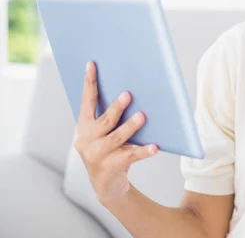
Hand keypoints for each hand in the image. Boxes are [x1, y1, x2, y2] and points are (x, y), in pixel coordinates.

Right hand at [74, 61, 157, 204]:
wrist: (107, 185)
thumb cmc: (111, 151)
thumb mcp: (106, 133)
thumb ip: (112, 117)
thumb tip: (134, 92)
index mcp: (85, 126)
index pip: (87, 101)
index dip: (89, 82)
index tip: (92, 64)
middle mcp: (87, 140)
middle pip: (104, 120)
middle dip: (116, 107)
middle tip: (128, 94)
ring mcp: (97, 155)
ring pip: (117, 137)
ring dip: (131, 126)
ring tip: (142, 116)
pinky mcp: (110, 168)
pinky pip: (130, 156)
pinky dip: (143, 151)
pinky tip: (154, 147)